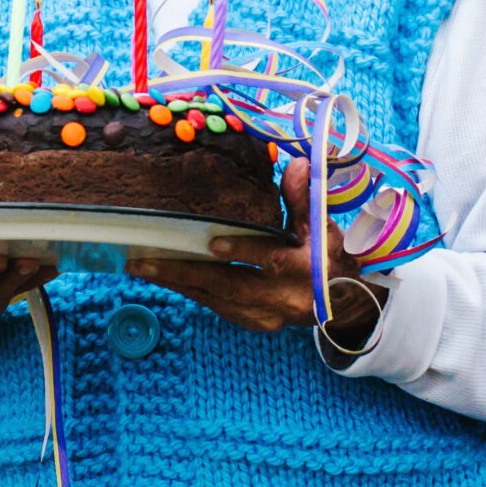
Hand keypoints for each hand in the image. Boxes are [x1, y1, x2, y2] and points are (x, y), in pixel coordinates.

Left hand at [127, 158, 377, 339]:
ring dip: (177, 283)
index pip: (271, 259)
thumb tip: (296, 163)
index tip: (212, 242)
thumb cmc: (329, 255)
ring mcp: (267, 316)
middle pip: (229, 286)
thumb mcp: (322, 224)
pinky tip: (164, 276)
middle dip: (184, 272)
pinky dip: (189, 290)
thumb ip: (304, 197)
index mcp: (307, 269)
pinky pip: (215, 305)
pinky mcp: (253, 323)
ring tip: (141, 266)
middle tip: (144, 260)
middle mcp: (284, 298)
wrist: (343, 303)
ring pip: (216, 298)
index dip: (243, 250)